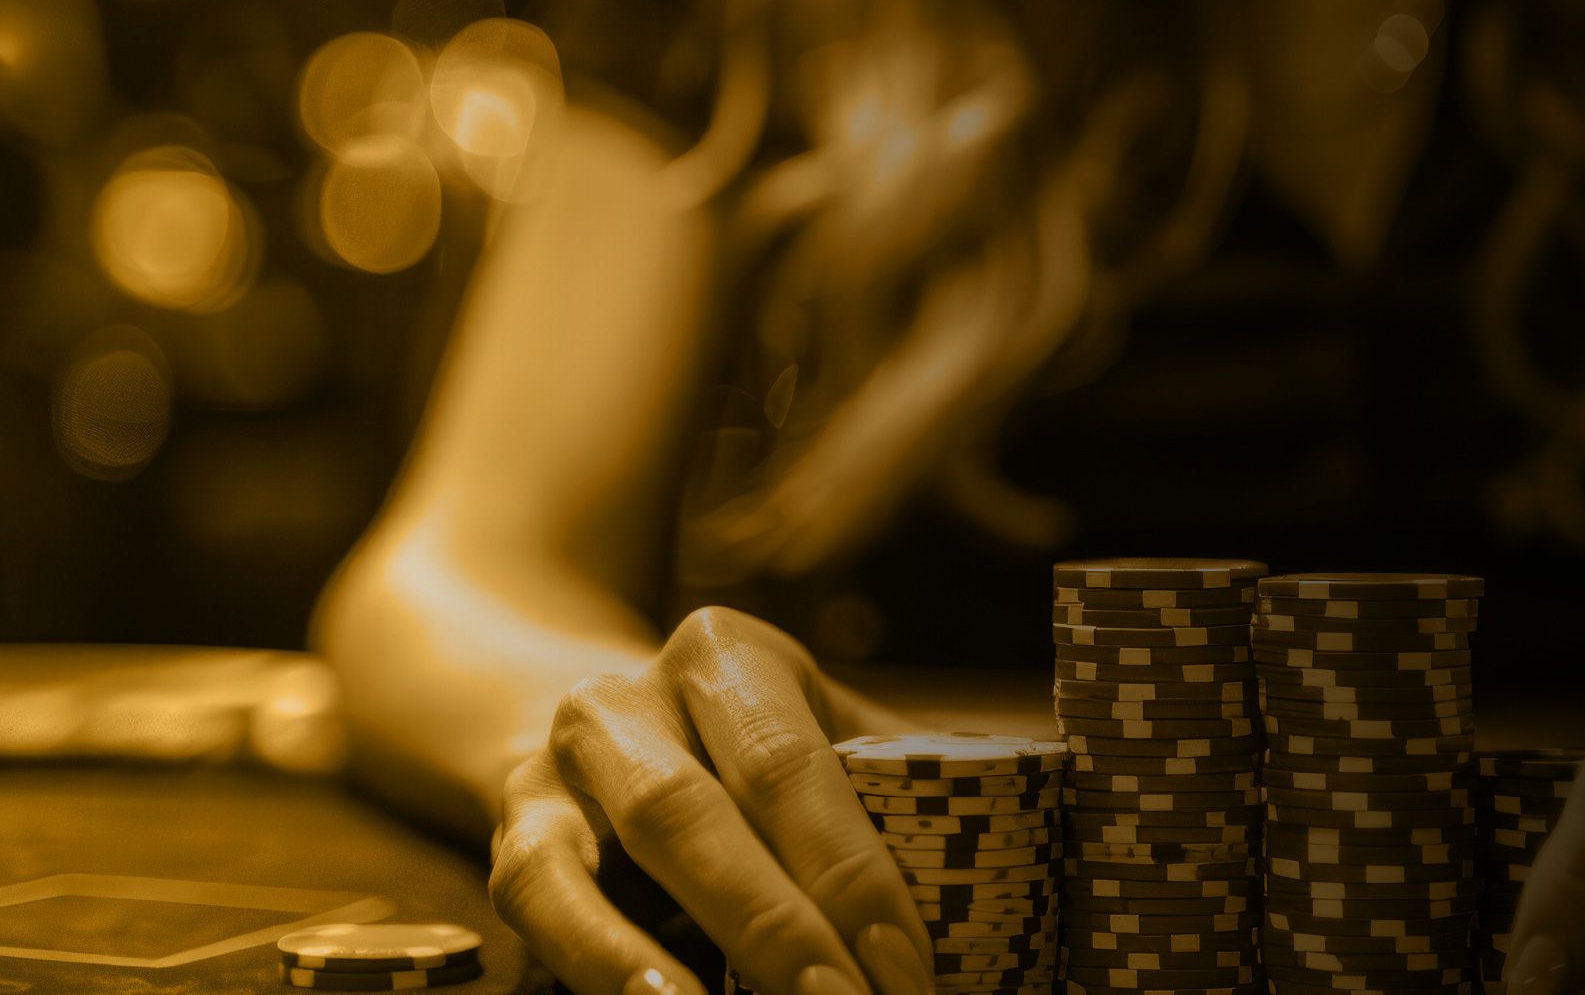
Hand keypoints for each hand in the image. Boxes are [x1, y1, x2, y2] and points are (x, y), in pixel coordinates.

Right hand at [488, 606, 935, 994]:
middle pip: (690, 816)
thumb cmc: (755, 751)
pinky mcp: (506, 841)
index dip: (849, 874)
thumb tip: (1042, 817)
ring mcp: (550, 773)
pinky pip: (530, 912)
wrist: (605, 729)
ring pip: (578, 867)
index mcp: (726, 657)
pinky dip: (587, 969)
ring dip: (643, 965)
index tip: (908, 970)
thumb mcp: (825, 736)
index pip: (791, 764)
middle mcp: (625, 699)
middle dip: (771, 930)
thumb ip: (907, 779)